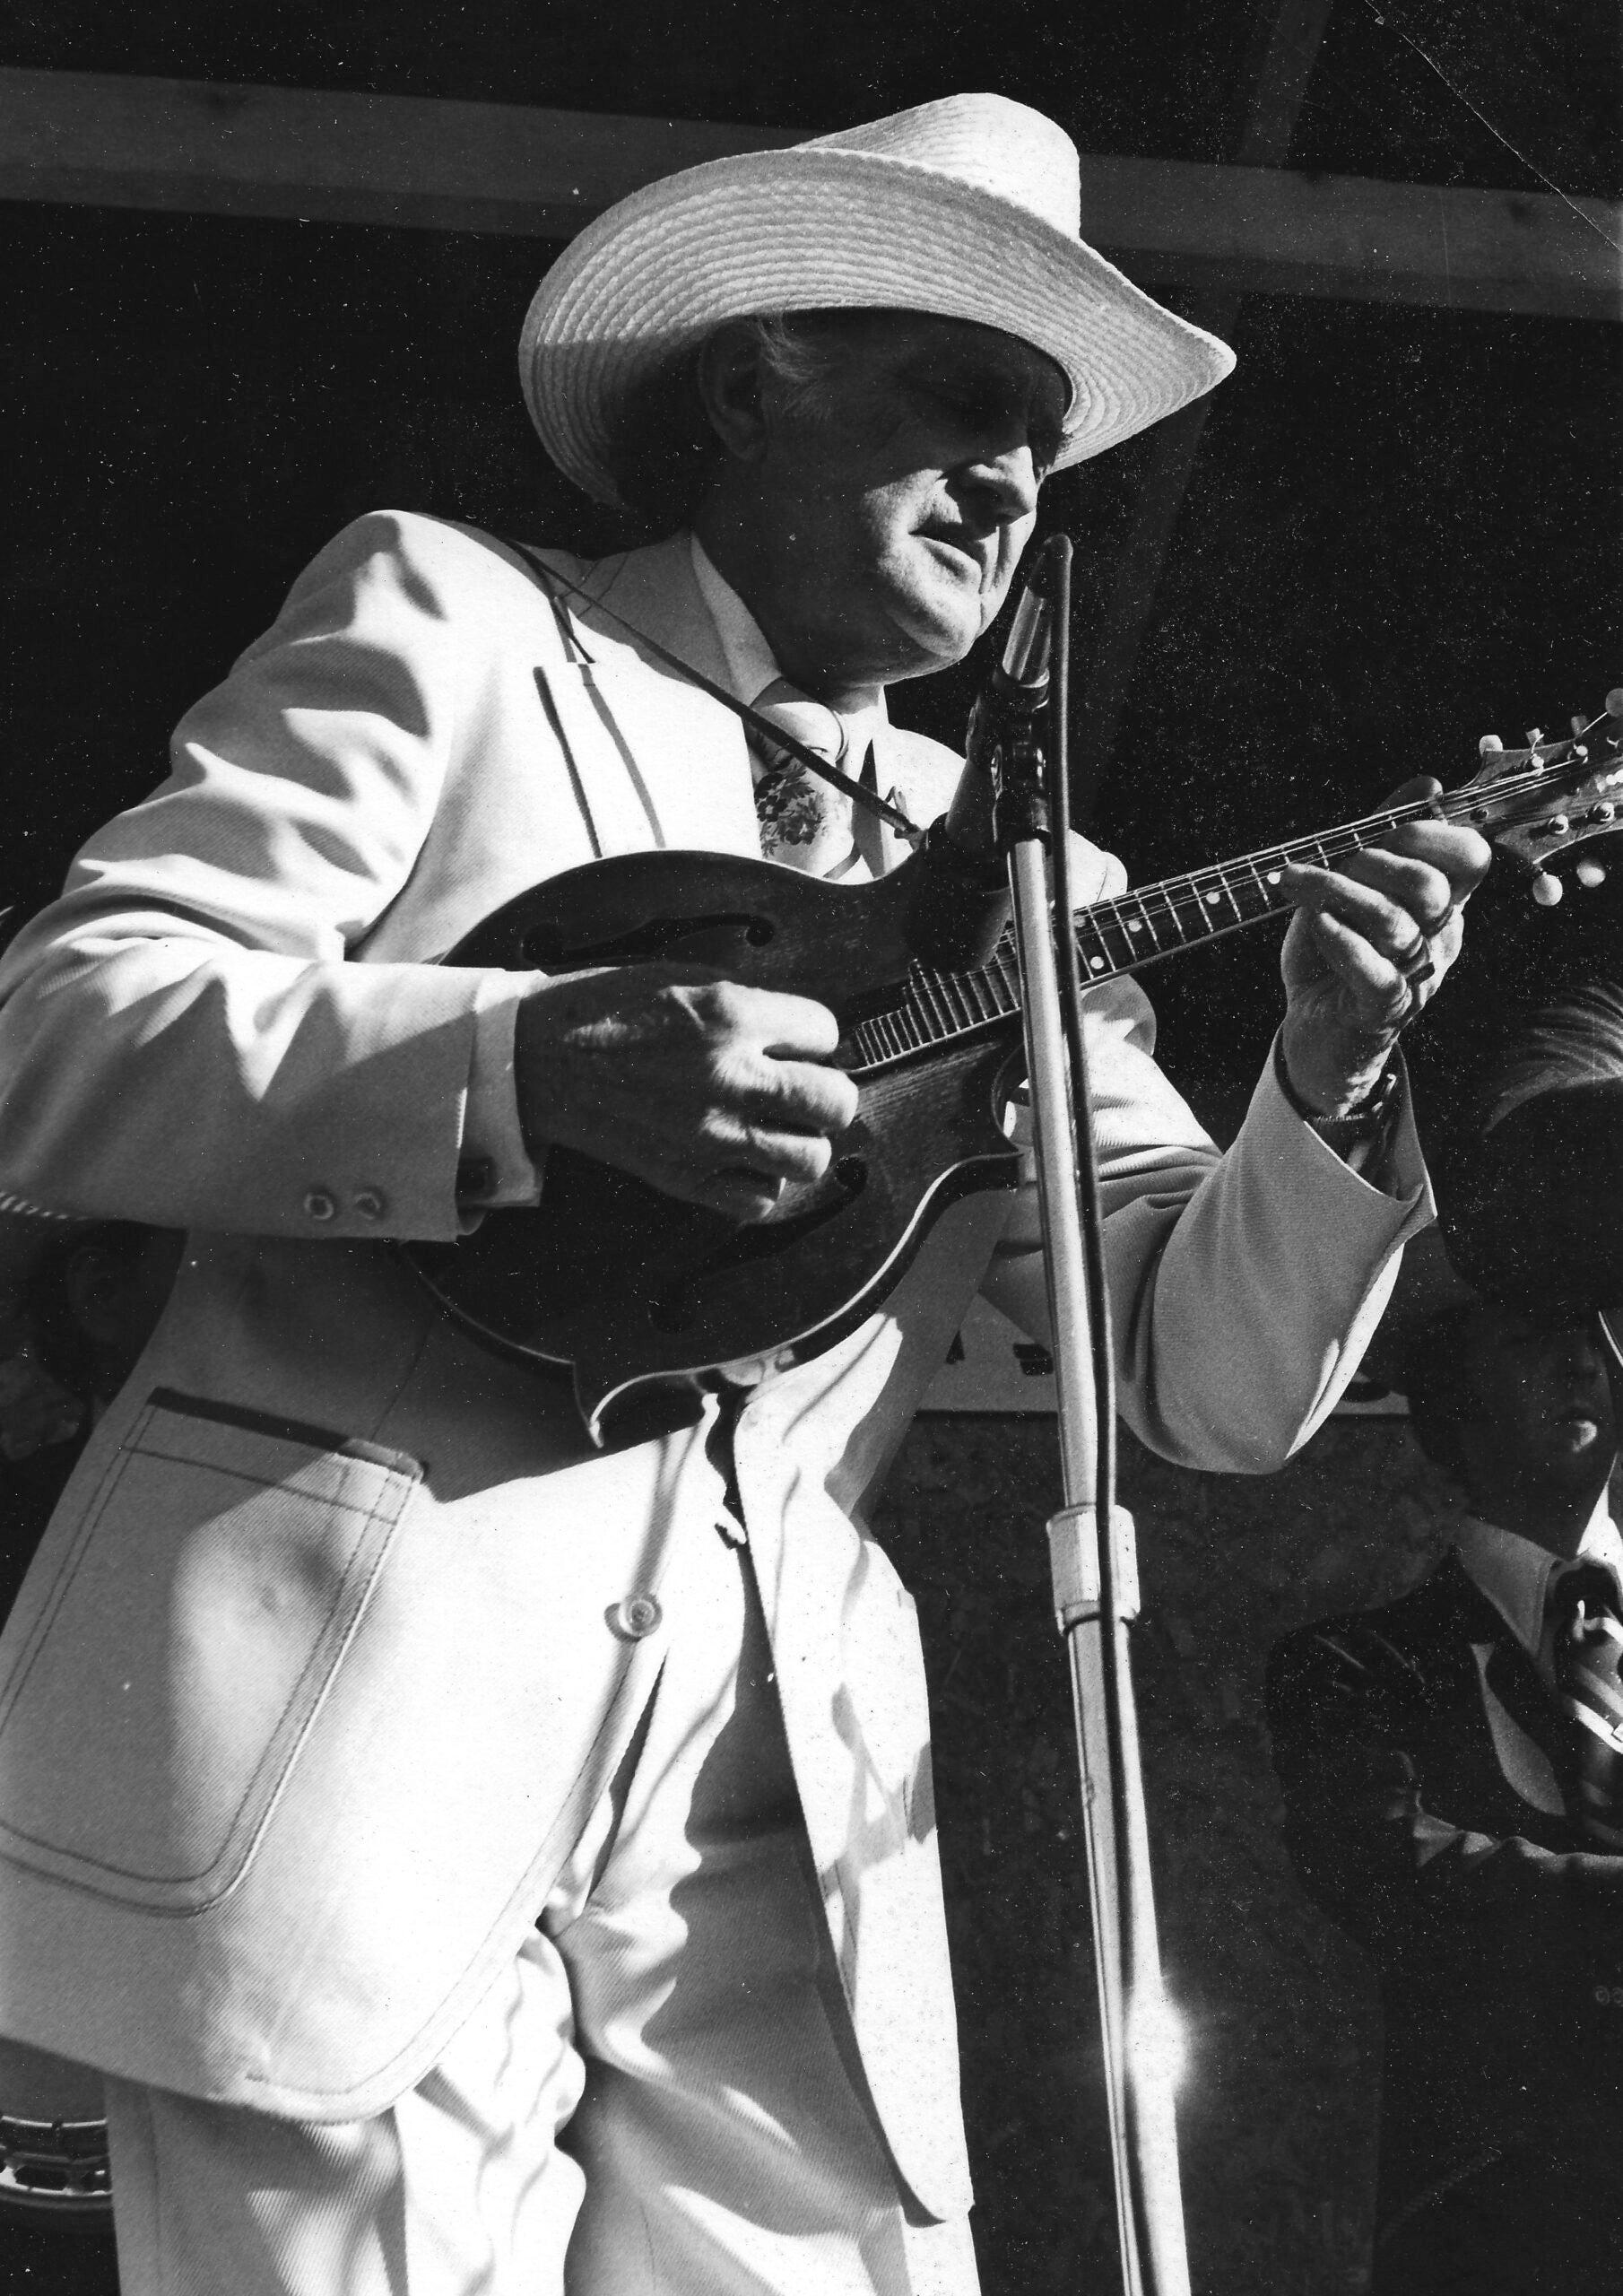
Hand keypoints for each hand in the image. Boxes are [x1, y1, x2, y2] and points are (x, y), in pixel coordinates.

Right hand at [514, 966, 859, 1220]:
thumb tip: (800, 1032)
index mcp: (730, 1014)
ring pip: (810, 1158)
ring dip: (803, 1141)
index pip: (826, 1032)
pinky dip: (762, 1182)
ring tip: (778, 1128)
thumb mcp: (683, 977)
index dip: (812, 1035)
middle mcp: (729, 1076)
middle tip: (802, 1088)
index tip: (792, 1041)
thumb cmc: (605, 1008)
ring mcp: (709, 1134)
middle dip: (828, 1092)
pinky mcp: (684, 1176)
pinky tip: (744, 1159)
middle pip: (835, 1102)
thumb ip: (748, 1003)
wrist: (537, 1060)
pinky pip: (759, 1199)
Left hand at [1278, 778, 1491, 1116]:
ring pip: (1394, 923)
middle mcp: (1439, 939)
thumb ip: (1384, 833)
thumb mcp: (1353, 882)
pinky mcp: (1383, 1010)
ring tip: (1296, 885)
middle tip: (1332, 862)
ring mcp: (1415, 977)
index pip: (1470, 857)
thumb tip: (1430, 785)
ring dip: (1337, 892)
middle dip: (1373, 860)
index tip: (1380, 829)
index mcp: (1443, 903)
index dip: (1429, 832)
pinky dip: (1341, 941)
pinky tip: (1318, 926)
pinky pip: (1376, 972)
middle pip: (1429, 886)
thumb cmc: (1336, 951)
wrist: (1316, 1030)